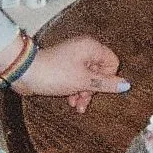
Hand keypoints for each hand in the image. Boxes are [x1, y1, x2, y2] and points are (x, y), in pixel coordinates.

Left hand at [10, 34, 128, 111]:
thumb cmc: (54, 73)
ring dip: (83, 92)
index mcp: (91, 47)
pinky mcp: (63, 67)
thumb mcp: (83, 81)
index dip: (108, 78)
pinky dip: (75, 89)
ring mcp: (73, 58)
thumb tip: (126, 85)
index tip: (97, 87)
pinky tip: (69, 100)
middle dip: (93, 89)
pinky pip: (76, 78)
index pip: (112, 62)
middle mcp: (83, 50)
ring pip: (88, 77)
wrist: (25, 73)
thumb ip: (106, 83)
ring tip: (75, 104)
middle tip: (84, 99)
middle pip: (100, 72)